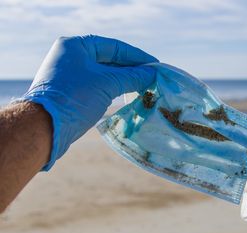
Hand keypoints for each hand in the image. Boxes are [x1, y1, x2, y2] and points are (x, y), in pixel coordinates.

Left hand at [22, 35, 157, 170]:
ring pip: (105, 75)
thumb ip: (132, 76)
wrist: (45, 127)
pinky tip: (128, 94)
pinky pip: (99, 86)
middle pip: (110, 60)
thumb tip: (152, 73)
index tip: (155, 65)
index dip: (137, 56)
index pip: (114, 47)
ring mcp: (71, 75)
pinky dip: (114, 89)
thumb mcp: (107, 83)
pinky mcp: (73, 92)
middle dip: (132, 69)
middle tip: (152, 77)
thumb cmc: (75, 98)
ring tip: (144, 86)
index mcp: (76, 46)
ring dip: (124, 80)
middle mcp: (72, 57)